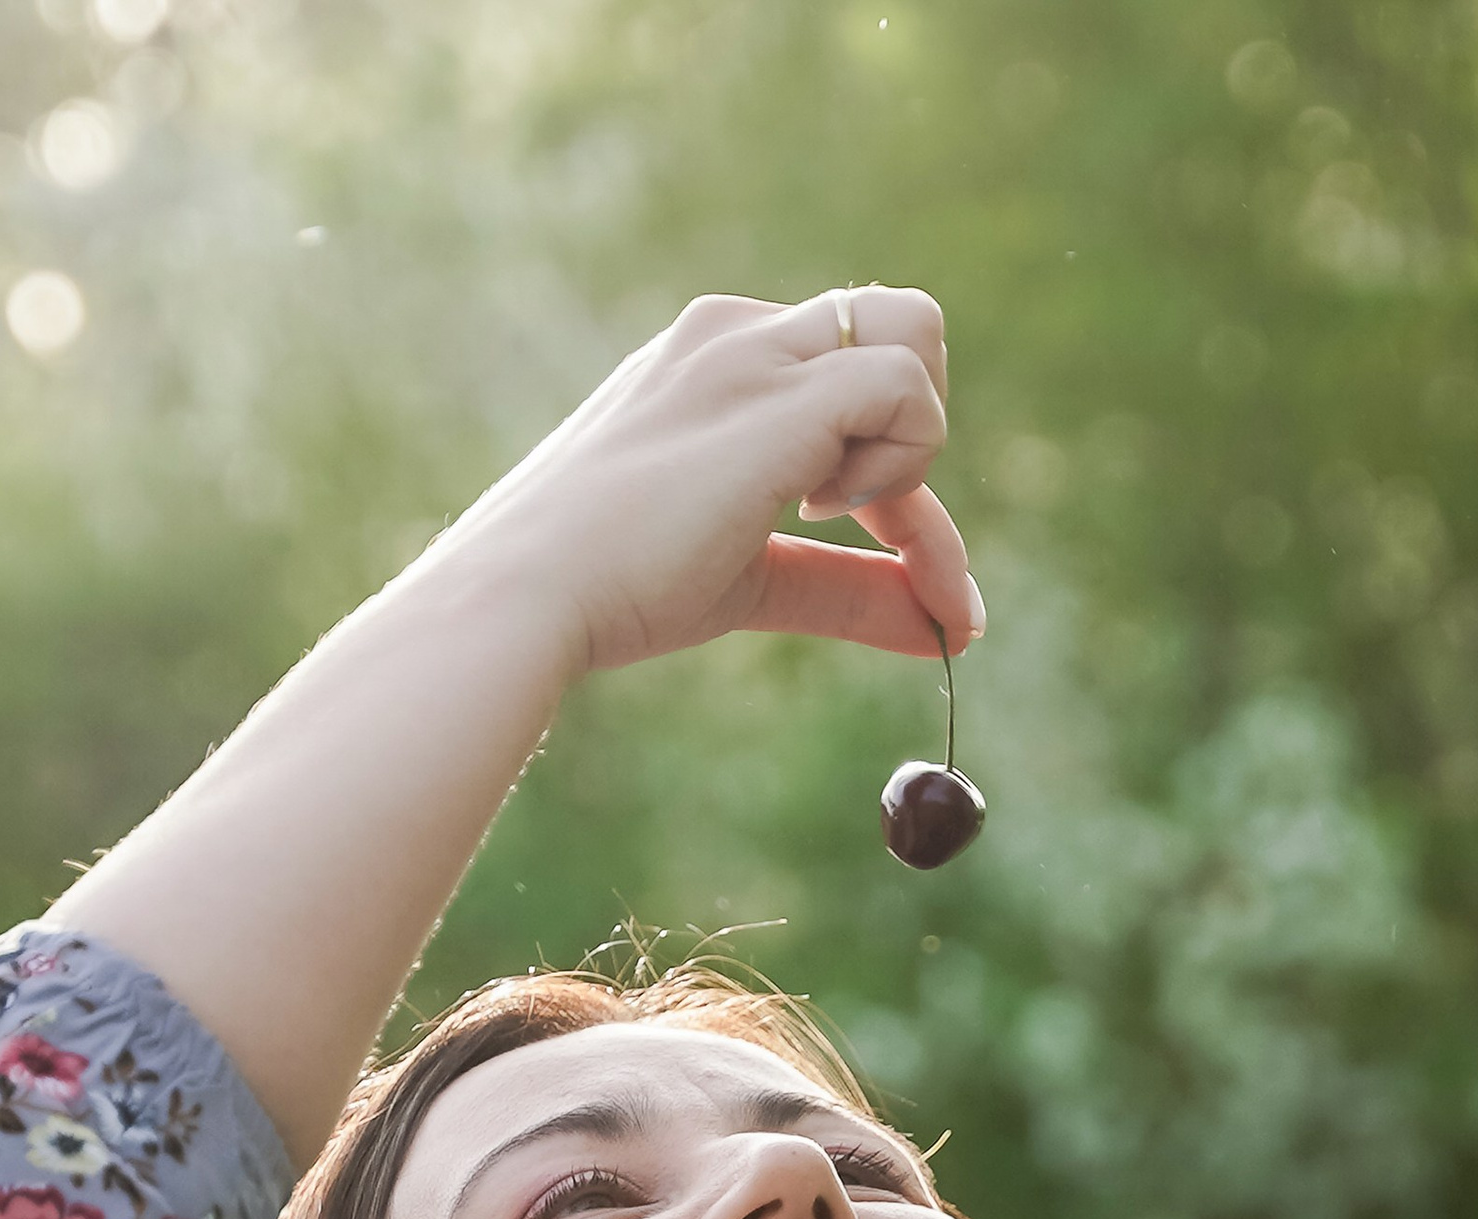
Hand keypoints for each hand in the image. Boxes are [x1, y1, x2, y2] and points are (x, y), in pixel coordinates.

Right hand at [432, 286, 979, 685]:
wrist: (530, 595)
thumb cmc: (615, 590)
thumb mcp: (751, 578)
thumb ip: (847, 590)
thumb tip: (948, 631)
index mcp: (718, 359)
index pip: (850, 376)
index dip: (897, 482)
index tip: (912, 579)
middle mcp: (741, 334)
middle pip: (895, 328)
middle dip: (913, 438)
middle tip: (865, 528)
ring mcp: (757, 353)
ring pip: (913, 333)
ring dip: (914, 441)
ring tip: (829, 513)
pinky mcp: (778, 397)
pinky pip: (904, 383)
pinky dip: (905, 462)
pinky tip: (823, 510)